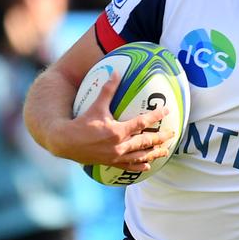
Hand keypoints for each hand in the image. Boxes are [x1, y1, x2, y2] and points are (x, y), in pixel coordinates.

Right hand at [55, 74, 174, 170]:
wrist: (66, 142)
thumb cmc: (81, 122)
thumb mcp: (96, 105)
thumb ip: (108, 90)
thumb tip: (116, 72)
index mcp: (118, 131)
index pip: (142, 122)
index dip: (155, 116)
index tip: (166, 111)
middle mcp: (119, 145)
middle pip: (146, 142)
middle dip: (161, 138)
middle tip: (172, 134)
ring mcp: (116, 156)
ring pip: (140, 156)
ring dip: (154, 153)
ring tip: (165, 152)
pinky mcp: (110, 162)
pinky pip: (128, 166)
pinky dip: (139, 166)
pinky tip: (147, 166)